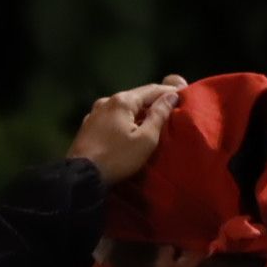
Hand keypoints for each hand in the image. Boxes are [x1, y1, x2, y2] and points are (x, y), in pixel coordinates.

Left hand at [67, 75, 185, 186]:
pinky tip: (129, 129)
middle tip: (171, 108)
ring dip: (138, 112)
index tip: (184, 95)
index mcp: (122, 101)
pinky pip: (112, 117)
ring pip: (123, 107)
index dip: (170, 92)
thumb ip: (159, 115)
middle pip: (136, 97)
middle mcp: (106, 101)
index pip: (152, 90)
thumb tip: (171, 96)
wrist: (81, 176)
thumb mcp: (145, 139)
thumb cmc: (117, 158)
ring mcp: (94, 113)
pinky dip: (124, 120)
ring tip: (152, 120)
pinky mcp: (88, 126)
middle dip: (154, 101)